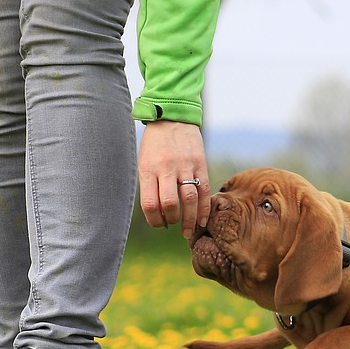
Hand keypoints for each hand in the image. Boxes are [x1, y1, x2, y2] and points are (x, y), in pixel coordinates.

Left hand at [137, 120, 211, 236]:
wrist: (172, 117)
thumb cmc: (155, 144)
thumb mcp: (145, 162)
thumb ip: (150, 185)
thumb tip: (159, 213)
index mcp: (148, 169)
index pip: (150, 204)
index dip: (155, 220)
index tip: (159, 224)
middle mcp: (166, 168)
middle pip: (171, 204)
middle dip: (172, 220)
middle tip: (172, 224)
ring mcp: (185, 166)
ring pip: (190, 199)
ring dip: (190, 220)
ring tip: (188, 231)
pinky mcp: (200, 164)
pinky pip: (204, 190)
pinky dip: (204, 209)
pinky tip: (203, 220)